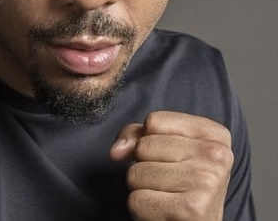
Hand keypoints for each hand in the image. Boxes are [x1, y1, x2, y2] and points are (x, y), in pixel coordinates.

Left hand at [110, 111, 233, 220]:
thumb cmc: (182, 186)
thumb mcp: (168, 149)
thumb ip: (139, 136)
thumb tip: (116, 150)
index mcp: (215, 134)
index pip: (154, 121)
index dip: (148, 140)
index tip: (169, 158)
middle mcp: (217, 155)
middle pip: (144, 146)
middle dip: (143, 165)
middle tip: (167, 181)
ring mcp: (206, 181)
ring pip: (137, 173)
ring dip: (141, 188)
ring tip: (164, 196)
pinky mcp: (192, 210)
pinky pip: (137, 200)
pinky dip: (141, 209)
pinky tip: (162, 210)